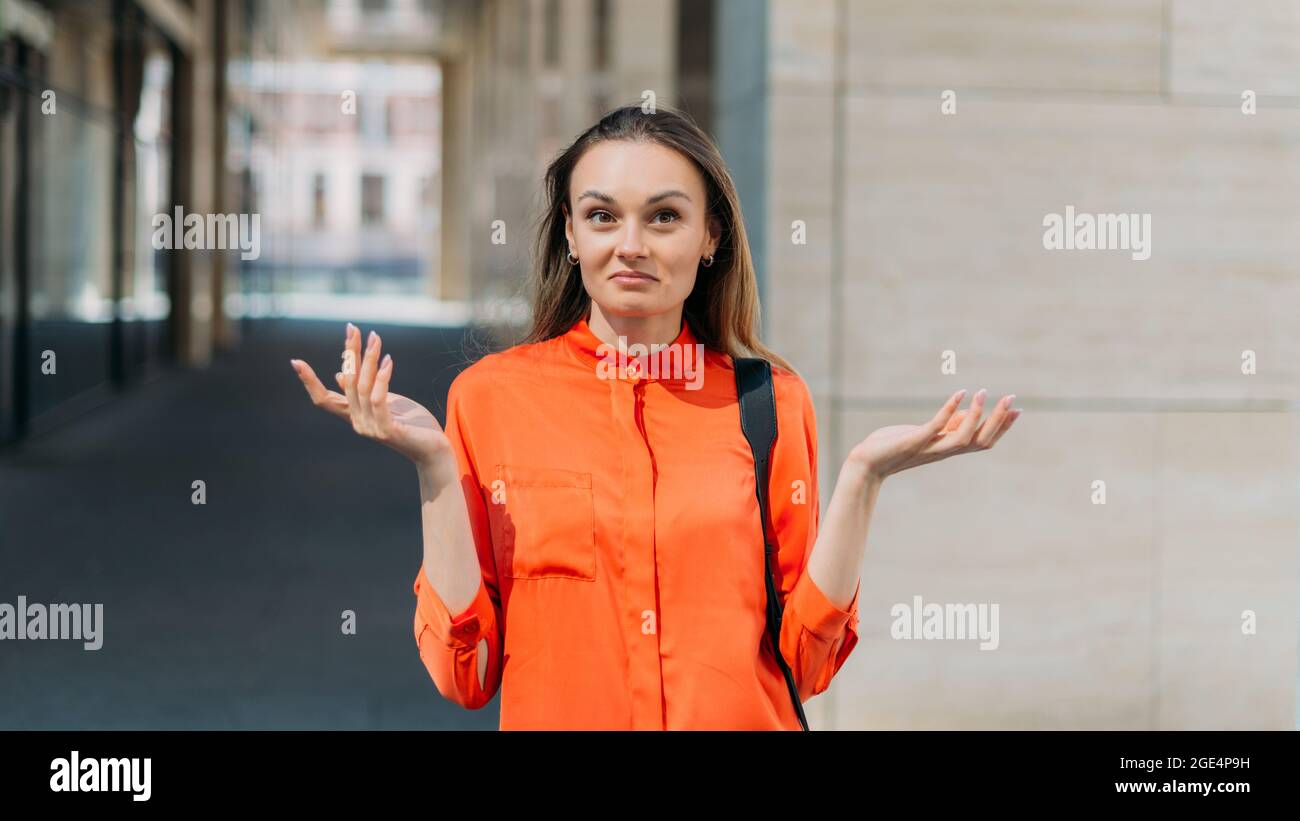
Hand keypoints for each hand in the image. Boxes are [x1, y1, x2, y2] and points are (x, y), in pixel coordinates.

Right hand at [290, 323, 452, 473]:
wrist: (434, 450)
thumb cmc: (411, 424)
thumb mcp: (385, 402)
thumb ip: (364, 391)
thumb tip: (339, 374)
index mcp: (353, 415)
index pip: (323, 399)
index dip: (309, 382)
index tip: (295, 361)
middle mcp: (357, 422)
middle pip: (347, 382)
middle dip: (349, 353)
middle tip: (353, 329)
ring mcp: (370, 427)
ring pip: (363, 387)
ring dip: (369, 359)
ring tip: (376, 338)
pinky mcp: (387, 430)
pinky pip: (378, 399)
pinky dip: (382, 378)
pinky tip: (388, 361)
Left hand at [845, 388, 1020, 482]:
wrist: (867, 463)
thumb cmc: (895, 446)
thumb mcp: (926, 433)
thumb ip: (948, 425)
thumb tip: (971, 413)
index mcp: (948, 448)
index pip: (983, 441)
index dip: (1002, 427)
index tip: (1017, 410)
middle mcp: (943, 451)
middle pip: (981, 441)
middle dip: (999, 421)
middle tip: (1012, 398)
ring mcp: (930, 448)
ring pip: (964, 438)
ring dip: (977, 415)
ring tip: (984, 392)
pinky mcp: (914, 442)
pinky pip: (936, 427)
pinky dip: (950, 410)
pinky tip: (960, 393)